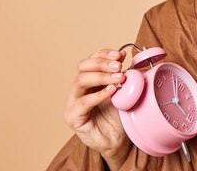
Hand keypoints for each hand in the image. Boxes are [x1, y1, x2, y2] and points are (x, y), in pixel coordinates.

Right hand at [63, 49, 130, 169]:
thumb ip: (120, 74)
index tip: (119, 55)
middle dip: (101, 63)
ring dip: (101, 77)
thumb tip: (123, 54)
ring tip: (119, 78)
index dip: (104, 55)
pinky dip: (98, 95)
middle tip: (119, 66)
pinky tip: (112, 91)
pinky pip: (84, 102)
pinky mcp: (72, 117)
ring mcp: (73, 102)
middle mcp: (79, 89)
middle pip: (82, 66)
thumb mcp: (123, 91)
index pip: (91, 60)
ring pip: (80, 81)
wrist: (117, 141)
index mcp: (89, 80)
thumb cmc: (117, 117)